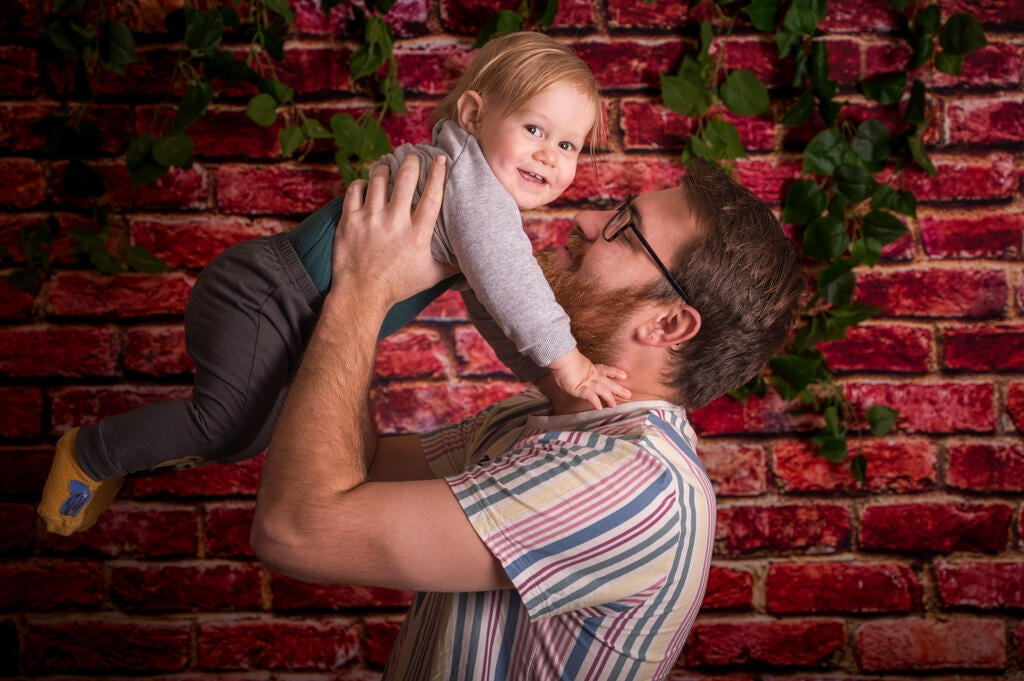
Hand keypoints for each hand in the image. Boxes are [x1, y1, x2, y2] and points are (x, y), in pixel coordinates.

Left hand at [332, 154, 454, 307]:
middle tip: (413, 156)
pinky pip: (355, 189)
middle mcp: (395, 222)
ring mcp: (370, 219)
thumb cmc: (398, 286)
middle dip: (411, 161)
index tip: (441, 159)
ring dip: (385, 168)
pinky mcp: (350, 220)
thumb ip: (452, 265)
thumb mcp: (431, 277)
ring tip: (388, 166)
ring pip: (378, 179)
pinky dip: (362, 183)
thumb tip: (472, 259)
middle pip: (405, 178)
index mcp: (417, 234)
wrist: (362, 295)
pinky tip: (367, 185)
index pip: (432, 194)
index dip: (438, 173)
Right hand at [548, 348, 630, 409]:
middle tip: (628, 395)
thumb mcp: (570, 363)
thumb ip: (574, 367)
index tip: (624, 376)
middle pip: (608, 382)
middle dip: (618, 389)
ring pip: (602, 389)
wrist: (560, 356)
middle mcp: (590, 375)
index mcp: (589, 368)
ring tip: (614, 405)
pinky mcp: (580, 387)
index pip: (605, 370)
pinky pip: (590, 396)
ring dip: (609, 397)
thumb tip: (571, 369)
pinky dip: (595, 401)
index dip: (615, 373)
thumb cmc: (561, 359)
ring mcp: (586, 381)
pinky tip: (599, 407)